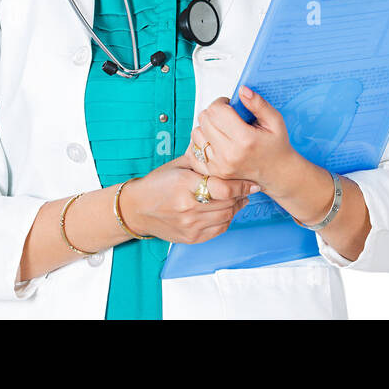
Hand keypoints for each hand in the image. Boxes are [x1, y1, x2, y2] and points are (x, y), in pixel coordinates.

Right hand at [119, 155, 256, 243]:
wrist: (136, 209)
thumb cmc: (156, 184)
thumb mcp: (177, 166)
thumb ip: (201, 160)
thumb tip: (226, 151)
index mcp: (184, 184)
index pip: (223, 187)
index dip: (240, 185)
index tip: (251, 181)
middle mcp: (188, 207)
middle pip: (228, 202)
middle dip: (241, 194)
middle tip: (248, 186)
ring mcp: (190, 225)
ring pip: (227, 216)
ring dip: (236, 206)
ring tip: (239, 197)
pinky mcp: (192, 237)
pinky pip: (219, 229)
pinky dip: (227, 219)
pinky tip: (226, 209)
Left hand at [186, 87, 299, 193]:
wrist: (276, 173)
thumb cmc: (276, 146)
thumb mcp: (275, 121)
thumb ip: (258, 104)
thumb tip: (242, 90)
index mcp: (244, 139)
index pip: (216, 110)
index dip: (221, 102)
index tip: (229, 105)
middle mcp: (228, 154)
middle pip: (204, 119)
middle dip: (213, 113)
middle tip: (226, 116)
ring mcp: (218, 166)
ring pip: (196, 133)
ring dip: (206, 127)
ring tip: (221, 129)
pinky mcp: (212, 172)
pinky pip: (192, 152)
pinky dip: (199, 144)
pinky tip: (212, 141)